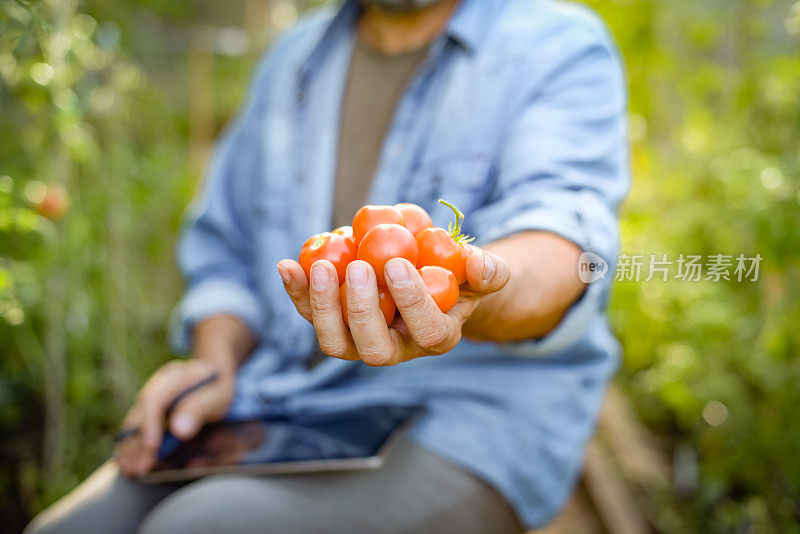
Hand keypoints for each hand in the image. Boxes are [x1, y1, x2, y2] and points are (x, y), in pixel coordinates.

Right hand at [114, 359, 234, 476]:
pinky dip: (133, 446)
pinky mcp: (150, 413)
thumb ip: (199, 408)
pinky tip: (128, 463)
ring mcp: (151, 399)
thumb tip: (179, 430)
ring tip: (129, 470)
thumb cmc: (216, 386)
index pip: (154, 400)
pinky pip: (137, 429)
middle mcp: (156, 387)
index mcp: (173, 378)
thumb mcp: (217, 394)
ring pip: (135, 423)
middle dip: (137, 443)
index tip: (152, 447)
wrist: (213, 373)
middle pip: (140, 415)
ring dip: (130, 447)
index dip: (150, 424)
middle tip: (138, 468)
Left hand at [277, 249, 509, 365]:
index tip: (398, 263)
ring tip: (320, 265)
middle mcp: (396, 349)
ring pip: (336, 342)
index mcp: (436, 337)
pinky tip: (288, 264)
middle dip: (363, 311)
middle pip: (374, 348)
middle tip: (359, 266)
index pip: (426, 331)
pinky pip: (312, 314)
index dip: (412, 302)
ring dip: (323, 307)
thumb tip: (480, 265)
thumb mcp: (481, 273)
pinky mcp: (334, 324)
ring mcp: (360, 341)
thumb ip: (489, 271)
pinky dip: (298, 292)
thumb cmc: (458, 277)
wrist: (428, 279)